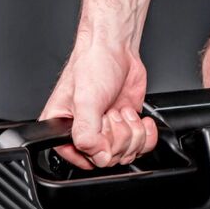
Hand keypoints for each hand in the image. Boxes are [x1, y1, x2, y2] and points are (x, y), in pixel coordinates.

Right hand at [40, 38, 158, 169]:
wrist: (116, 47)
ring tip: (122, 110)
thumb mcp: (85, 101)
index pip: (82, 161)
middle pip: (108, 159)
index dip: (98, 150)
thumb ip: (87, 134)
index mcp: (64, 131)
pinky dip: (146, 134)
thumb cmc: (92, 65)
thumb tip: (99, 157)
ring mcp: (107, 133)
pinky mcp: (126, 128)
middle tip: (111, 112)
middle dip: (118, 136)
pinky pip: (141, 147)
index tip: (102, 129)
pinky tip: (138, 118)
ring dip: (132, 133)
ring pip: (126, 155)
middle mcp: (85, 135)